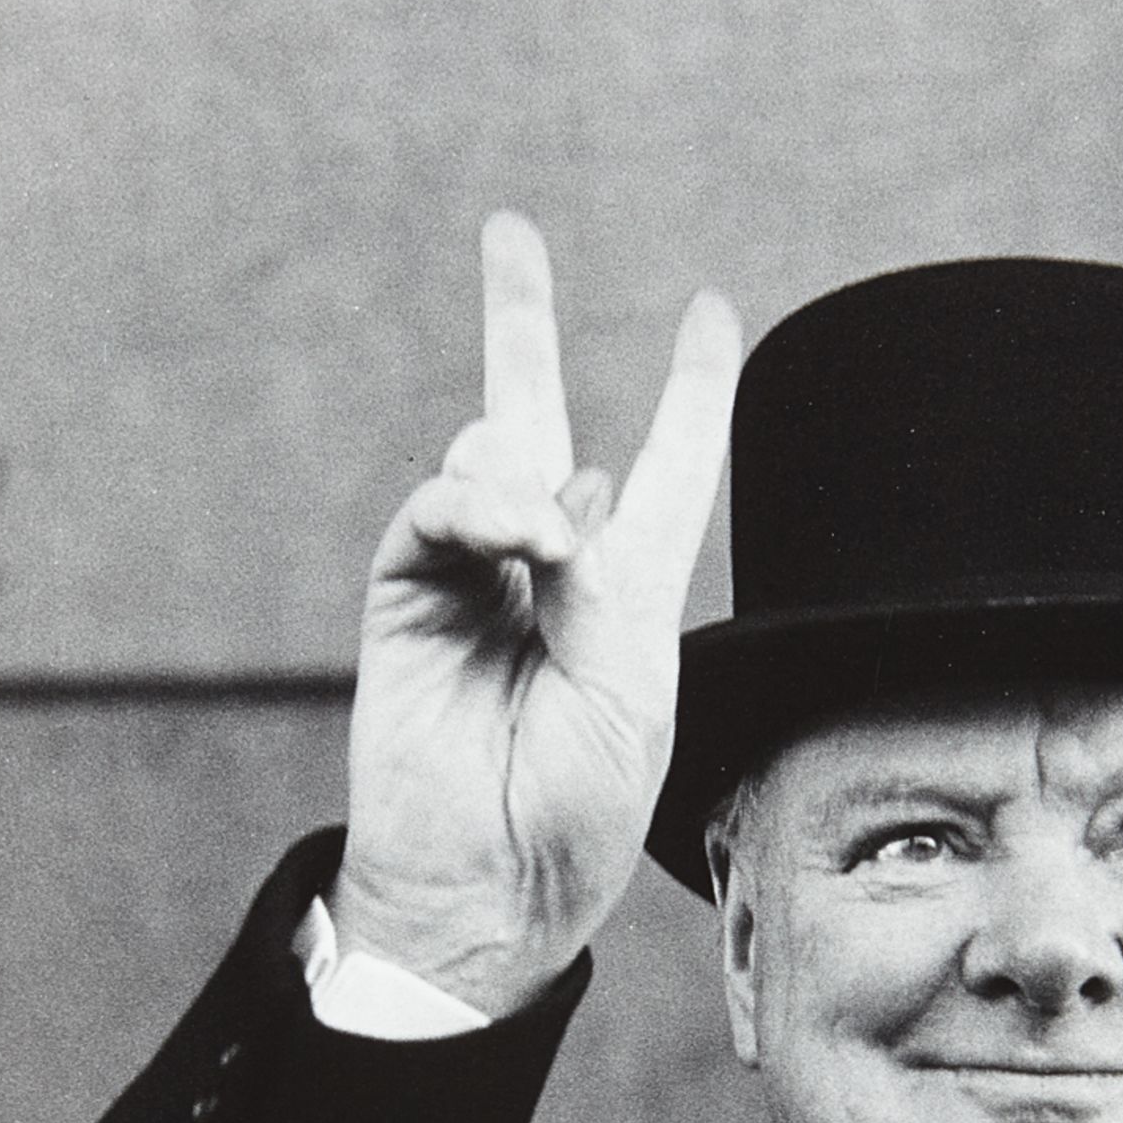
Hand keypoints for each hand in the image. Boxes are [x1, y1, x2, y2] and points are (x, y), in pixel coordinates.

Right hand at [332, 213, 740, 1013]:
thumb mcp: (628, 696)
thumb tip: (553, 482)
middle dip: (520, 326)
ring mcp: (475, 579)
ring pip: (488, 460)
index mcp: (632, 598)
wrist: (486, 889)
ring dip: (518, 478)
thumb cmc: (579, 816)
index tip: (713, 312)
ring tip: (543, 539)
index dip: (691, 393)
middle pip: (539, 423)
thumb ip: (599, 583)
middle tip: (508, 233)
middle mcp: (552, 571)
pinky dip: (476, 506)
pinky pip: (438, 513)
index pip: (666, 471)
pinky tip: (515, 534)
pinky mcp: (410, 598)